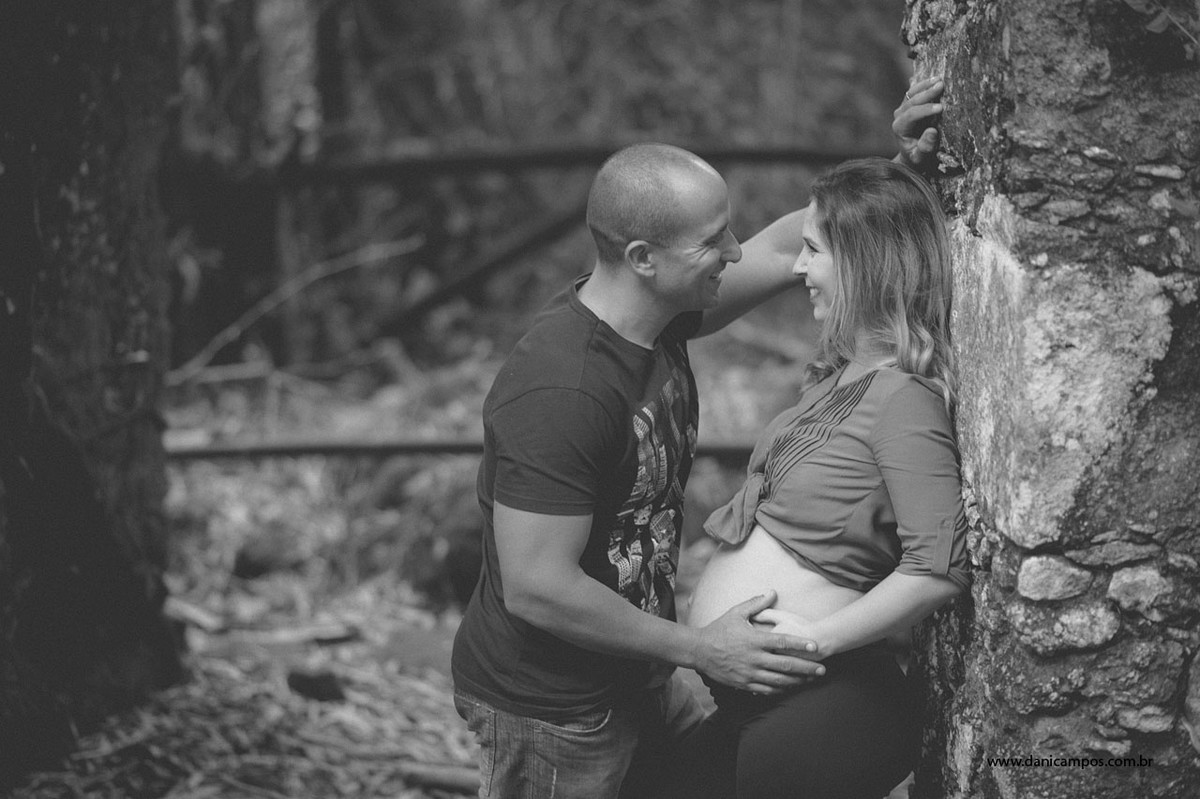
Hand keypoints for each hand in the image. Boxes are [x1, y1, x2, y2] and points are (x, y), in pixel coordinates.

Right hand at [691, 591, 824, 694]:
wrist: (699, 651)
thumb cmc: (718, 629)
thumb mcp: (736, 612)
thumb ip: (756, 603)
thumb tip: (773, 592)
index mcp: (754, 639)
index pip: (782, 642)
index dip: (800, 644)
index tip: (815, 646)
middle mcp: (754, 658)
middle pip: (786, 665)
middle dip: (807, 668)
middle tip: (823, 669)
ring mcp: (749, 673)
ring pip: (779, 680)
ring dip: (798, 681)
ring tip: (811, 680)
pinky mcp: (744, 684)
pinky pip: (767, 690)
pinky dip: (781, 689)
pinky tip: (791, 687)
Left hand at [892, 75, 943, 169]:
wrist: (912, 155)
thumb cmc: (918, 157)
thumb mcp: (921, 157)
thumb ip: (925, 147)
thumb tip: (932, 131)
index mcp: (899, 128)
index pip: (911, 115)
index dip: (926, 110)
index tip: (941, 108)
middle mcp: (899, 116)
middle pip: (912, 101)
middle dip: (927, 93)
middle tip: (941, 86)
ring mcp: (903, 108)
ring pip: (912, 93)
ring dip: (926, 85)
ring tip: (940, 79)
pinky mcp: (909, 104)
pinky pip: (915, 91)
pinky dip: (925, 85)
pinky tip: (936, 79)